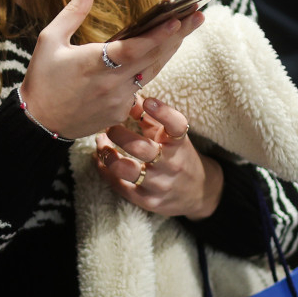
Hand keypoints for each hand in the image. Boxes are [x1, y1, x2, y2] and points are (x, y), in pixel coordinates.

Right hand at [19, 0, 203, 138]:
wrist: (37, 124)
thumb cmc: (41, 78)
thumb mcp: (49, 39)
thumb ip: (74, 10)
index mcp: (92, 64)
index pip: (133, 49)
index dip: (157, 35)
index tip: (177, 20)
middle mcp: (110, 84)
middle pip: (152, 58)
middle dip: (178, 36)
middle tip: (198, 15)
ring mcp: (117, 101)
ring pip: (152, 72)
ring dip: (170, 50)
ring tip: (187, 29)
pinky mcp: (120, 113)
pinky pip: (140, 87)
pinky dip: (150, 68)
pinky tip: (161, 53)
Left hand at [92, 97, 223, 219]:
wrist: (198, 192)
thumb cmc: (177, 155)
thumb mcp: (169, 136)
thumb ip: (149, 116)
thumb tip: (126, 95)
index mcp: (179, 144)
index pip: (177, 126)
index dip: (163, 112)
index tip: (148, 101)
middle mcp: (172, 164)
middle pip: (141, 148)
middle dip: (118, 134)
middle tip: (109, 126)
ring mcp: (160, 185)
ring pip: (126, 170)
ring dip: (107, 155)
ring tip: (101, 144)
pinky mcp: (148, 201)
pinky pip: (119, 186)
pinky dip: (104, 171)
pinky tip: (99, 159)